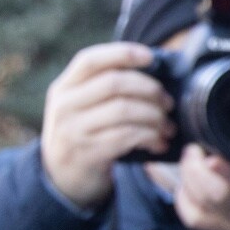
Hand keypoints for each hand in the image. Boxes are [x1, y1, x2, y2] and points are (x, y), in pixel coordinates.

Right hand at [41, 44, 173, 207]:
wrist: (62, 176)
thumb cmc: (84, 133)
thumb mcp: (81, 106)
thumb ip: (103, 88)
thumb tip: (152, 70)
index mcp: (64, 87)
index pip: (90, 60)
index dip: (122, 53)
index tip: (150, 57)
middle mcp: (65, 105)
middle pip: (114, 83)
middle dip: (149, 90)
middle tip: (168, 102)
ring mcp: (73, 130)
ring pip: (124, 110)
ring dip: (154, 117)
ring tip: (167, 126)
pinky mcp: (88, 153)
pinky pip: (127, 136)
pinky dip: (150, 137)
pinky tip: (158, 142)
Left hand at [171, 110, 229, 229]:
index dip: (228, 170)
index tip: (210, 156)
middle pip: (221, 194)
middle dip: (197, 171)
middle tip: (193, 150)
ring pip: (204, 205)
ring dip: (188, 180)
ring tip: (190, 161)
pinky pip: (195, 219)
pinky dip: (183, 200)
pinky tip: (186, 184)